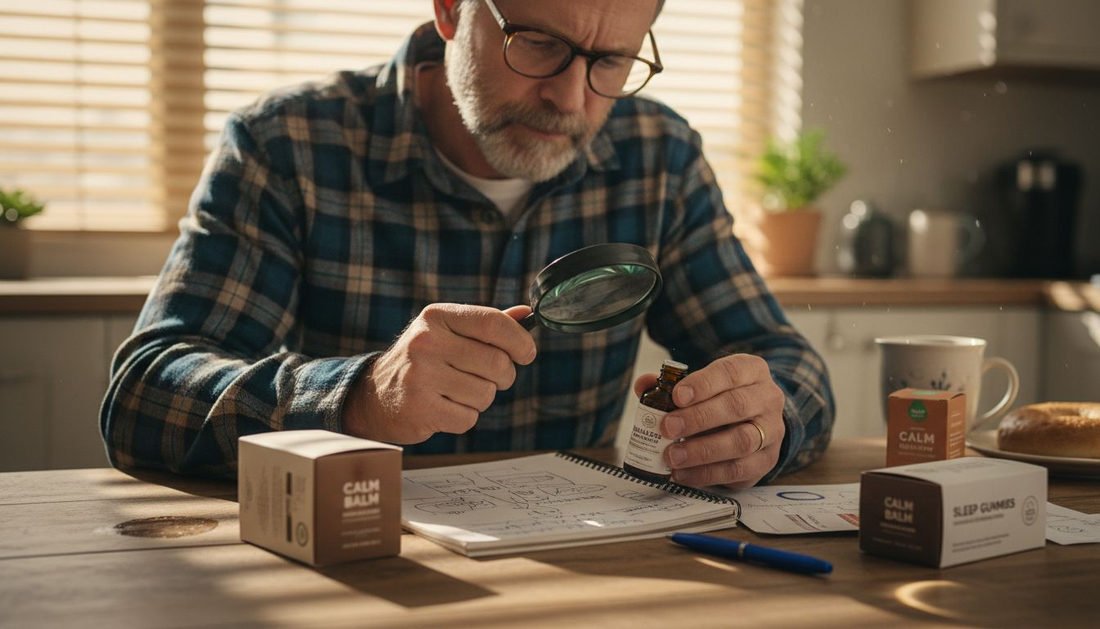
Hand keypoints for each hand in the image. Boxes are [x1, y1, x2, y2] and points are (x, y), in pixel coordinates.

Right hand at [344, 304, 535, 442]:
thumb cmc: (423, 361)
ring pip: (485, 394)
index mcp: (437, 317)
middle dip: (503, 376)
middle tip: (488, 378)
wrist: (376, 395)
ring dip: (481, 399)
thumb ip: (486, 324)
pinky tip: (444, 408)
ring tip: (456, 392)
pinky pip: (468, 418)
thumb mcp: (448, 332)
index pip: (492, 323)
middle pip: (496, 362)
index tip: (527, 353)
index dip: (519, 340)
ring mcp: (420, 375)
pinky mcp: (420, 408)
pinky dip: (464, 417)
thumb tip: (526, 315)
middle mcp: (426, 342)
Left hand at [633, 354, 785, 487]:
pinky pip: (738, 470)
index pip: (730, 372)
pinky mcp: (765, 461)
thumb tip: (643, 384)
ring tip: (672, 456)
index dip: (703, 384)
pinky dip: (707, 474)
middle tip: (667, 428)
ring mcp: (771, 431)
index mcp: (752, 371)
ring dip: (702, 451)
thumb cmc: (721, 398)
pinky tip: (683, 473)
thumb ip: (671, 384)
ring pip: (741, 441)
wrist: (755, 421)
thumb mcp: (703, 384)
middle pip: (736, 406)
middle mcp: (767, 399)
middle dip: (698, 418)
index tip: (677, 396)